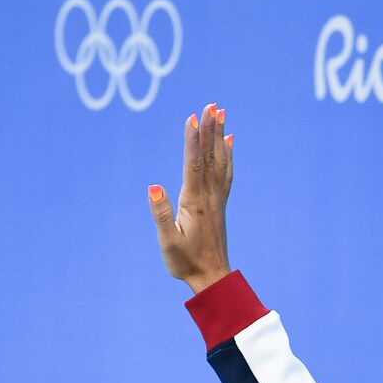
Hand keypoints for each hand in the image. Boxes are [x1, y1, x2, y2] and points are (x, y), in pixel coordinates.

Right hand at [147, 102, 233, 294]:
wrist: (212, 278)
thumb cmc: (186, 263)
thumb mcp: (168, 242)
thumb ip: (161, 214)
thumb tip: (154, 186)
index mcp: (193, 202)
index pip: (193, 164)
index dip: (193, 139)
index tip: (194, 116)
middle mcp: (208, 196)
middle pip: (209, 156)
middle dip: (209, 129)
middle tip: (212, 104)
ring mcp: (216, 199)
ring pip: (219, 161)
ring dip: (218, 136)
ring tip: (221, 113)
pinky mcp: (219, 205)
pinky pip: (225, 173)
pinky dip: (227, 154)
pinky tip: (228, 141)